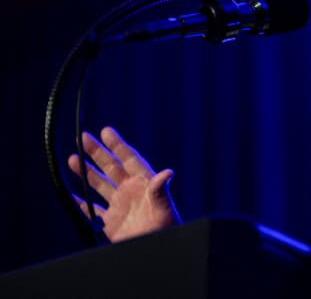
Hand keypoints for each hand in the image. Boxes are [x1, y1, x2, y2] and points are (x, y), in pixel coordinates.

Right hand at [67, 126, 179, 241]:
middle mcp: (130, 191)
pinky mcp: (111, 223)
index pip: (129, 159)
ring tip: (73, 159)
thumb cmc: (167, 228)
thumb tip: (167, 172)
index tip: (106, 131)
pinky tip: (73, 194)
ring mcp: (120, 205)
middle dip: (98, 153)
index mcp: (144, 183)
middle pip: (111, 167)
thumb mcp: (165, 208)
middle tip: (84, 137)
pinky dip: (82, 203)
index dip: (117, 145)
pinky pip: (93, 210)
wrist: (160, 250)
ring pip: (100, 185)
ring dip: (86, 173)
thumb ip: (161, 191)